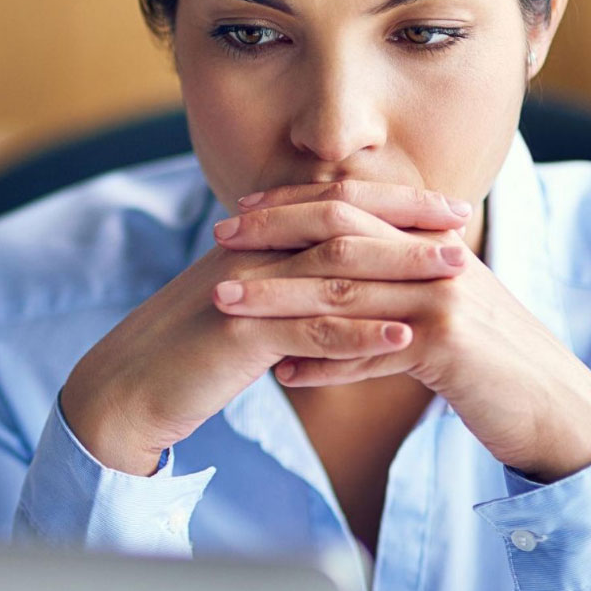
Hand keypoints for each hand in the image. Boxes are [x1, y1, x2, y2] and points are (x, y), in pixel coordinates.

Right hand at [59, 186, 470, 474]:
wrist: (126, 387)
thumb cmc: (186, 353)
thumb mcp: (241, 307)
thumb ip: (284, 285)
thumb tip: (338, 279)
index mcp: (253, 241)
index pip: (332, 204)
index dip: (392, 202)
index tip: (446, 208)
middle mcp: (250, 253)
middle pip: (341, 224)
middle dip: (407, 225)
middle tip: (464, 229)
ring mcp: (244, 290)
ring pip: (334, 269)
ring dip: (400, 270)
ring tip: (457, 277)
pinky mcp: (239, 334)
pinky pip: (310, 329)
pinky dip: (362, 333)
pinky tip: (406, 339)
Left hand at [211, 181, 590, 481]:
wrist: (555, 408)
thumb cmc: (487, 364)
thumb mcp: (434, 316)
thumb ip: (386, 294)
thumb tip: (319, 301)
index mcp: (430, 243)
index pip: (352, 207)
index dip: (292, 205)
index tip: (239, 212)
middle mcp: (437, 260)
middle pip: (341, 234)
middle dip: (273, 234)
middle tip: (218, 240)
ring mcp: (445, 299)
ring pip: (345, 292)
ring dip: (279, 299)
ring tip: (226, 304)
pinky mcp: (450, 346)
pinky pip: (371, 351)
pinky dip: (324, 363)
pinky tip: (283, 374)